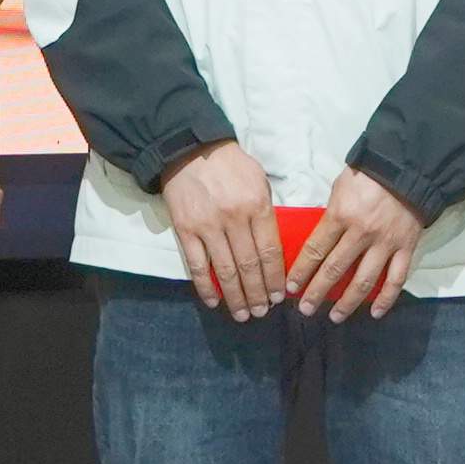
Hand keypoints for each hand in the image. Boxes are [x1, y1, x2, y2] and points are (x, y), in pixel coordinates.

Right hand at [164, 143, 287, 318]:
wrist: (190, 149)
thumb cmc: (231, 165)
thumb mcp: (259, 181)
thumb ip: (267, 212)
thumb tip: (274, 248)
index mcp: (257, 206)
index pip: (270, 252)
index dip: (275, 279)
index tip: (279, 297)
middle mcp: (234, 219)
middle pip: (249, 266)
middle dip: (258, 294)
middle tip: (262, 312)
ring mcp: (207, 227)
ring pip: (225, 271)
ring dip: (236, 297)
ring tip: (243, 314)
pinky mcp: (185, 230)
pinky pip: (197, 265)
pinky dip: (205, 287)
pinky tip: (214, 301)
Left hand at [290, 173, 429, 319]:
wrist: (408, 169)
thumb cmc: (368, 175)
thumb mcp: (340, 187)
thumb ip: (330, 213)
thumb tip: (318, 238)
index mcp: (341, 216)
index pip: (316, 250)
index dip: (302, 271)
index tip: (291, 288)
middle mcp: (361, 234)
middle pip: (335, 270)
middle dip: (317, 292)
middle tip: (305, 309)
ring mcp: (385, 244)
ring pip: (364, 280)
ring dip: (347, 302)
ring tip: (335, 317)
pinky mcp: (406, 248)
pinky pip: (396, 279)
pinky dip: (386, 299)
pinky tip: (374, 313)